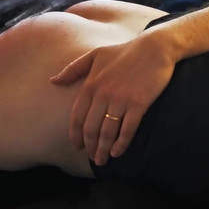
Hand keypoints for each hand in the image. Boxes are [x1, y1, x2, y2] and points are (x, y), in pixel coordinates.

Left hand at [50, 34, 175, 164]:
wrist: (155, 48)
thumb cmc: (125, 51)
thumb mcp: (95, 55)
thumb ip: (73, 69)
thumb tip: (53, 81)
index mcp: (91, 84)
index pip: (77, 116)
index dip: (76, 135)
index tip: (77, 147)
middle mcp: (103, 94)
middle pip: (91, 128)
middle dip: (90, 146)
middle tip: (93, 158)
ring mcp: (121, 100)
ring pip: (107, 131)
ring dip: (104, 149)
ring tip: (104, 160)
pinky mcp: (139, 103)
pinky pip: (127, 128)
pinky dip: (121, 143)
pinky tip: (118, 152)